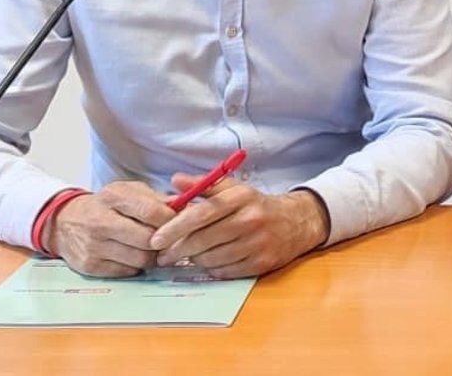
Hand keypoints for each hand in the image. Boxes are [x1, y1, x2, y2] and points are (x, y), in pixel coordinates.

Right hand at [46, 182, 175, 277]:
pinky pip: (128, 272)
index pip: (151, 211)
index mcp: (113, 197)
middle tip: (168, 240)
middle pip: (147, 240)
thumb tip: (185, 205)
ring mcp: (93, 246)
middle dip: (163, 241)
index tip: (178, 222)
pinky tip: (133, 255)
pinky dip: (136, 266)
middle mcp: (100, 221)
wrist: (65, 222)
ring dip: (152, 256)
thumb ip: (157, 199)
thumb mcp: (129, 191)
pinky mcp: (90, 266)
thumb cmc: (106, 205)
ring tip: (151, 248)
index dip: (171, 220)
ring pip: (140, 259)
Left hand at [148, 176, 329, 277]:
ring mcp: (257, 243)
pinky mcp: (261, 263)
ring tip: (188, 256)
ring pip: (212, 258)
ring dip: (194, 259)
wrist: (295, 223)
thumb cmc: (255, 205)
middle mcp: (250, 219)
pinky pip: (225, 272)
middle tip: (163, 255)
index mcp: (241, 198)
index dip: (175, 228)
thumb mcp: (233, 189)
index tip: (155, 239)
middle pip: (203, 239)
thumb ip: (204, 185)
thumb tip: (175, 180)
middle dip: (178, 250)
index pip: (201, 214)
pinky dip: (211, 269)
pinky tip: (208, 262)